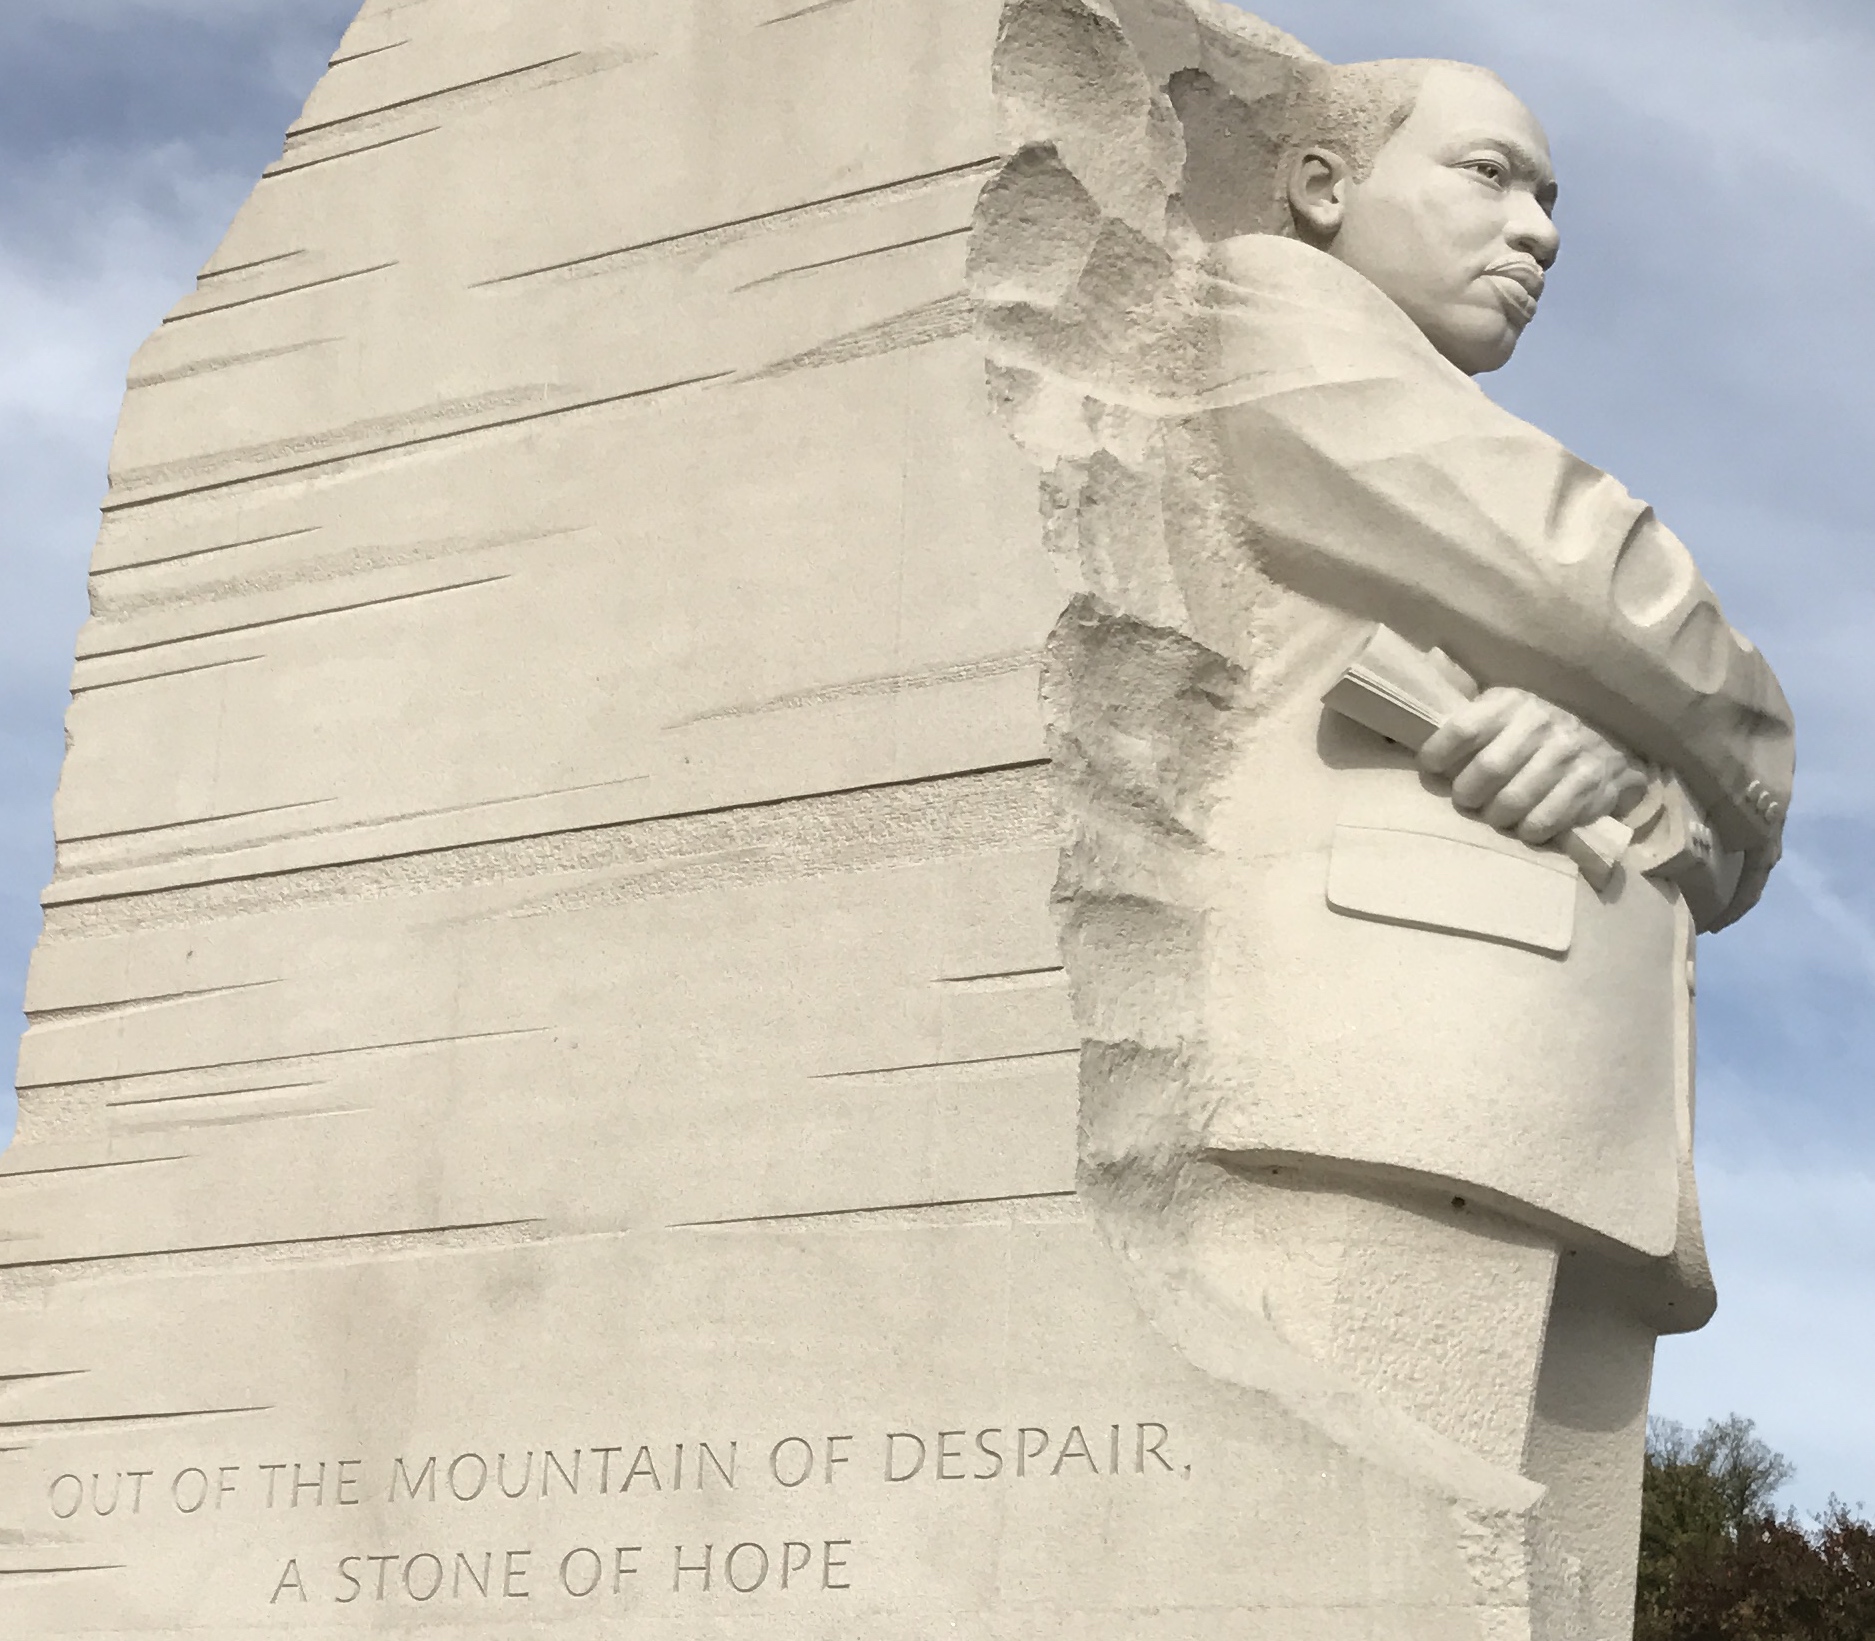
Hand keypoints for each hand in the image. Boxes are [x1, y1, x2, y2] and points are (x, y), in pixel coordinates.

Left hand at [1418, 687, 1648, 844]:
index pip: (1464, 728)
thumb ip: (1464, 712)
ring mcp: (1569, 753)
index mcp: (1512, 702)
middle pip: (1488, 770)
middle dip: (1467, 794)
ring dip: (1496, 816)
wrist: (1608, 744)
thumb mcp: (1502, 710)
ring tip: (1495, 816)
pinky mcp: (1590, 784)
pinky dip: (1528, 831)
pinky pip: (1545, 820)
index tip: (1430, 768)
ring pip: (1514, 800)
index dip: (1439, 752)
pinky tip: (1525, 827)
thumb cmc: (1534, 733)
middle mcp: (1542, 722)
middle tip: (1465, 801)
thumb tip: (1418, 705)